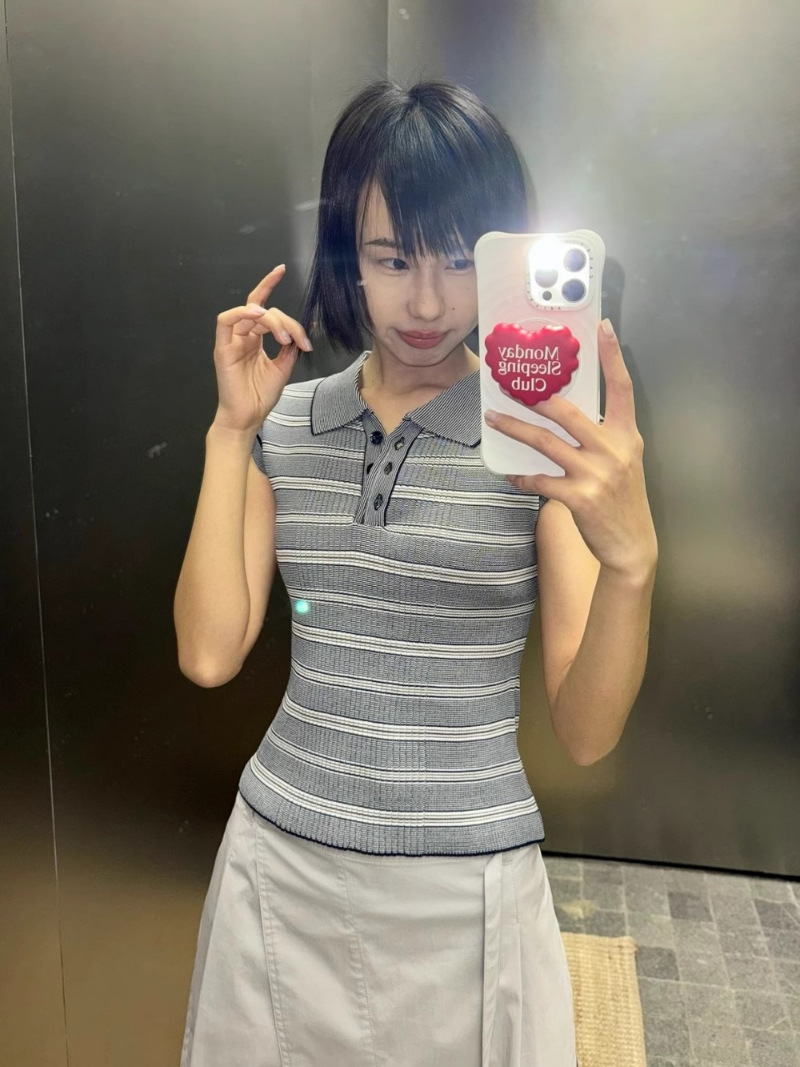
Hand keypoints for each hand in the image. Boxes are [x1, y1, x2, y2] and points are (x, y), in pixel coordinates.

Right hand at [212, 265, 312, 433]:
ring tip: (285, 338)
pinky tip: (257, 316)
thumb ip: (288, 348)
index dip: (269, 285)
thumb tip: (298, 333)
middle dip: (285, 321)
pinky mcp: (222, 348)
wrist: (248, 418)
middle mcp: (242, 336)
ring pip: (250, 313)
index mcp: (254, 339)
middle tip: (299, 341)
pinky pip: (225, 320)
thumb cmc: (260, 396)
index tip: (281, 269)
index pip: (262, 306)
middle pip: (263, 311)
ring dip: (271, 320)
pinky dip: (242, 313)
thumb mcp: (282, 368)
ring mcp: (231, 341)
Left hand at [484, 320, 657, 577]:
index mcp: (626, 436)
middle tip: (511, 384)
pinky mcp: (580, 498)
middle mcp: (613, 450)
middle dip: (537, 398)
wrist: (632, 545)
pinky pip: (540, 481)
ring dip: (515, 430)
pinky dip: (521, 476)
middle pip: (569, 413)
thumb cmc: (622, 499)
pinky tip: (508, 473)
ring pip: (547, 444)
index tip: (603, 327)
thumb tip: (563, 415)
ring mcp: (597, 474)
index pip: (622, 388)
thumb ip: (601, 437)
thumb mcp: (623, 461)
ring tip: (493, 419)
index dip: (613, 357)